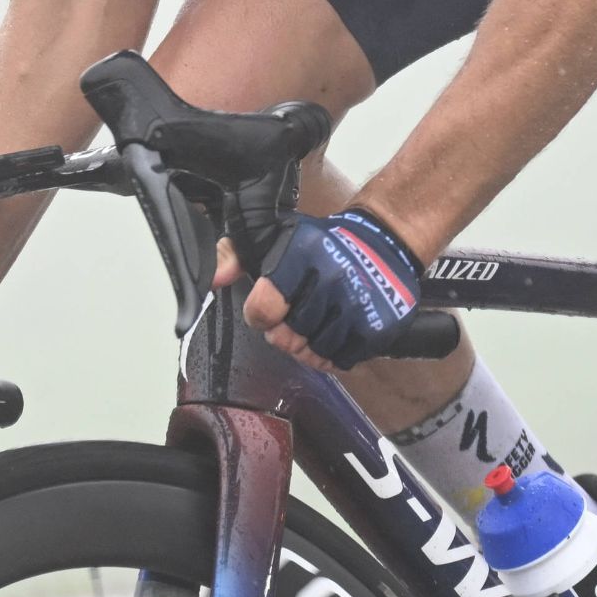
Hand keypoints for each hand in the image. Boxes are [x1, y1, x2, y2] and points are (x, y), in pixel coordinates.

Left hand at [232, 208, 425, 368]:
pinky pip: (341, 360)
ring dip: (308, 346)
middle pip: (288, 337)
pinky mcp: (377, 327)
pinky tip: (334, 333)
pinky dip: (333, 354)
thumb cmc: (318, 246)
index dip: (260, 314)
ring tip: (314, 326)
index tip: (268, 307)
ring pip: (314, 352)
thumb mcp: (272, 236)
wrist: (383, 245)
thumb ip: (234, 254)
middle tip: (293, 318)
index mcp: (302, 254)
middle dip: (284, 333)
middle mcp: (333, 279)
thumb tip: (214, 279)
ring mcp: (358, 305)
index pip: (263, 308)